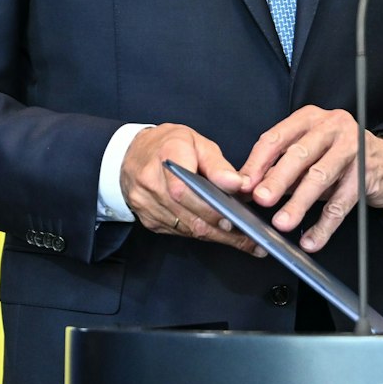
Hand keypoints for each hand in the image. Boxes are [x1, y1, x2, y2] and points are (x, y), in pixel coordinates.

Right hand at [121, 124, 263, 255]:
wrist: (131, 153)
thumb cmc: (169, 145)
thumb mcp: (197, 142)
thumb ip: (218, 165)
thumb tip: (239, 185)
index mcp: (167, 155)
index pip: (186, 189)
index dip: (210, 208)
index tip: (233, 218)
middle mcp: (151, 181)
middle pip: (189, 215)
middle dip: (222, 229)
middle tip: (250, 238)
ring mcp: (146, 203)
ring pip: (187, 228)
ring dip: (216, 236)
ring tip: (244, 241)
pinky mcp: (148, 219)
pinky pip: (179, 232)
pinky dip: (201, 234)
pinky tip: (219, 234)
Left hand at [242, 108, 382, 251]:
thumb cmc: (340, 158)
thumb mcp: (309, 156)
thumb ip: (280, 167)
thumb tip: (248, 188)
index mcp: (308, 119)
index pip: (276, 138)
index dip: (257, 163)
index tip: (243, 185)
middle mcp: (331, 127)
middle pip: (298, 155)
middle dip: (277, 179)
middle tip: (260, 199)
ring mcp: (352, 148)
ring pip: (320, 177)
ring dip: (299, 203)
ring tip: (282, 223)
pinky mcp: (367, 173)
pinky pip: (341, 203)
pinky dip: (324, 225)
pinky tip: (311, 240)